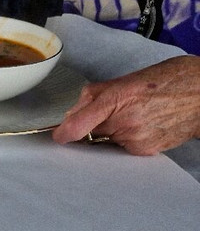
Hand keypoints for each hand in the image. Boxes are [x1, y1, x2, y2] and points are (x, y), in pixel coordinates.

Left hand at [52, 56, 199, 154]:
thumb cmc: (172, 80)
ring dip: (112, 132)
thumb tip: (72, 113)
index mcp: (119, 98)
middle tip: (114, 111)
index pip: (79, 125)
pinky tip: (145, 125)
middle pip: (91, 132)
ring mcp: (135, 140)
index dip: (65, 132)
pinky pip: (122, 148)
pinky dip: (126, 139)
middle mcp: (125, 122)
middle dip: (94, 124)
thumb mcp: (130, 78)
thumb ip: (96, 94)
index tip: (59, 135)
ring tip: (137, 115)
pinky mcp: (144, 151)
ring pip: (107, 141)